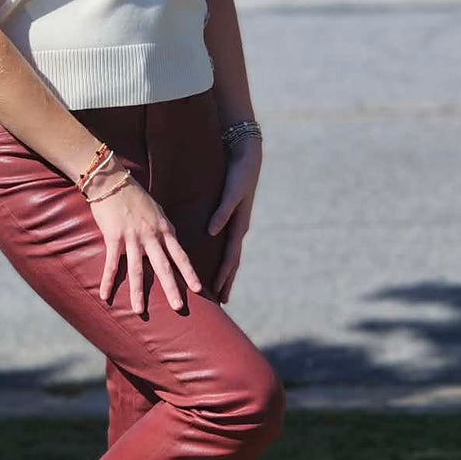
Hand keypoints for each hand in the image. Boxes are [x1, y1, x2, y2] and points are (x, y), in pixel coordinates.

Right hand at [86, 171, 201, 315]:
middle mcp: (150, 236)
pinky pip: (111, 263)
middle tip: (178, 307)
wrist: (111, 180)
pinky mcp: (113, 237)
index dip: (189, 273)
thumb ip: (164, 228)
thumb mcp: (157, 210)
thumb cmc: (135, 196)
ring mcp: (132, 237)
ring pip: (136, 269)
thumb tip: (172, 241)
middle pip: (163, 266)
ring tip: (139, 311)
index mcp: (163, 229)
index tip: (199, 289)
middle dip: (171, 288)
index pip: (180, 255)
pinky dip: (108, 281)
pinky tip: (105, 296)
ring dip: (137, 292)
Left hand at [207, 137, 261, 302]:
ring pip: (230, 253)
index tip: (218, 292)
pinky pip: (226, 242)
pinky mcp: (232, 217)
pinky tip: (215, 260)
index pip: (230, 257)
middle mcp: (238, 228)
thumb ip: (222, 212)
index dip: (224, 275)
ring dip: (225, 271)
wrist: (248, 158)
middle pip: (232, 260)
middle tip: (221, 301)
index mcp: (238, 225)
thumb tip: (212, 233)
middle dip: (227, 281)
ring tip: (220, 287)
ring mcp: (236, 223)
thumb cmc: (239, 175)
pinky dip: (222, 255)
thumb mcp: (231, 194)